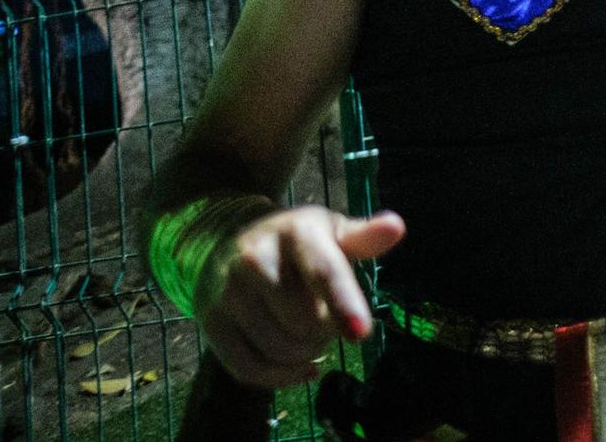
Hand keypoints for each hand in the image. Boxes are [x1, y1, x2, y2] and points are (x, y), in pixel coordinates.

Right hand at [197, 207, 404, 387]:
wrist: (226, 242)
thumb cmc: (295, 242)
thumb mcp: (330, 232)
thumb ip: (363, 238)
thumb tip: (396, 227)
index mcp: (295, 232)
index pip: (323, 272)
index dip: (343, 304)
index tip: (361, 333)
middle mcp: (254, 259)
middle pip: (307, 322)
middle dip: (327, 330)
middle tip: (327, 317)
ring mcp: (227, 293)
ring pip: (281, 350)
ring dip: (306, 353)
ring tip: (309, 333)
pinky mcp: (210, 323)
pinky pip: (251, 370)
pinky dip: (282, 377)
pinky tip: (302, 367)